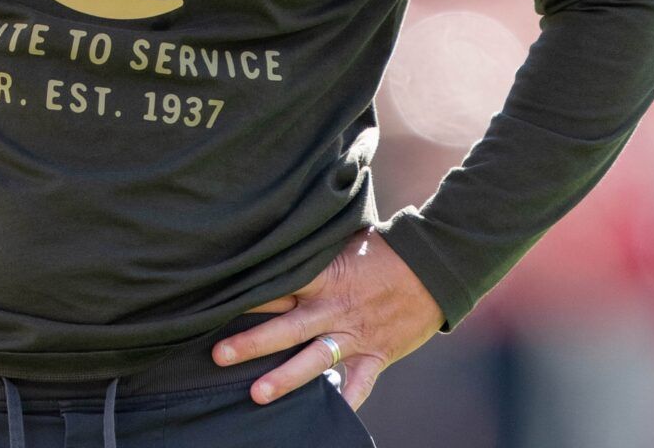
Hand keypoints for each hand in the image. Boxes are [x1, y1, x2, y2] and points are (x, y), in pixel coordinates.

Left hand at [212, 227, 442, 411]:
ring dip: (285, 377)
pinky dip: (347, 401)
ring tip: (256, 393)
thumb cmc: (387, 247)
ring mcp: (356, 335)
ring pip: (314, 359)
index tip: (217, 301)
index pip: (279, 286)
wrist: (436, 266)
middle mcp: (335, 309)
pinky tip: (330, 418)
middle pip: (287, 327)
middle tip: (218, 355)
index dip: (248, 295)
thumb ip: (314, 248)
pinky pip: (360, 383)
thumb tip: (281, 235)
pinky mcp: (377, 354)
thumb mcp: (346, 240)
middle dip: (252, 342)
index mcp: (325, 277)